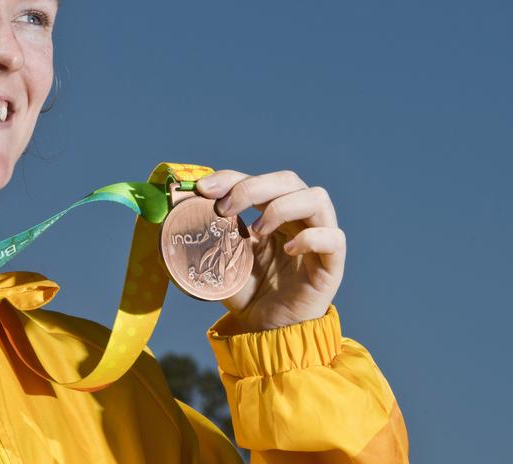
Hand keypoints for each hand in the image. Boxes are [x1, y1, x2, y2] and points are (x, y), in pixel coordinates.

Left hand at [192, 169, 345, 331]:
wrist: (265, 333)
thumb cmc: (247, 294)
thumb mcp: (221, 258)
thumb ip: (209, 233)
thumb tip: (178, 210)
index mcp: (274, 213)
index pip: (259, 180)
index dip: (231, 178)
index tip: (202, 188)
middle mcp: (299, 221)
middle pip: (289, 181)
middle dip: (253, 187)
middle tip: (224, 208)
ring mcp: (318, 240)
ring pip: (317, 199)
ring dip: (282, 206)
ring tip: (258, 229)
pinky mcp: (331, 266)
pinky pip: (334, 238)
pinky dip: (311, 237)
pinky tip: (289, 250)